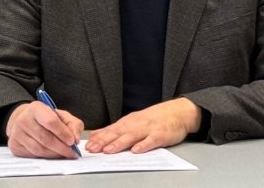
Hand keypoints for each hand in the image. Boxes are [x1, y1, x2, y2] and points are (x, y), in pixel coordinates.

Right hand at [5, 101, 83, 158]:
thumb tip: (75, 139)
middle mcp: (23, 119)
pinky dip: (45, 157)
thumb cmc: (45, 118)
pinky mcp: (14, 145)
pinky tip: (51, 154)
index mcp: (36, 108)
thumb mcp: (61, 115)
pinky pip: (33, 155)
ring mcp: (17, 133)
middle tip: (72, 152)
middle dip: (62, 148)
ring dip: (55, 154)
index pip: (51, 121)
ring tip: (63, 154)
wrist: (24, 120)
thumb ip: (73, 124)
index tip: (72, 141)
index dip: (63, 133)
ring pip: (40, 149)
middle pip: (45, 138)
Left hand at [86, 97, 200, 153]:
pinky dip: (144, 145)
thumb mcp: (131, 121)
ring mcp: (148, 129)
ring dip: (119, 144)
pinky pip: (151, 140)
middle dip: (103, 142)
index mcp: (127, 122)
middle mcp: (135, 125)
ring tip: (108, 151)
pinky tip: (136, 150)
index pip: (110, 131)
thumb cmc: (153, 119)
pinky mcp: (160, 135)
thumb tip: (95, 134)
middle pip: (117, 134)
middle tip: (92, 149)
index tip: (87, 146)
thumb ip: (113, 129)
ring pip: (131, 137)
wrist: (176, 112)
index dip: (98, 139)